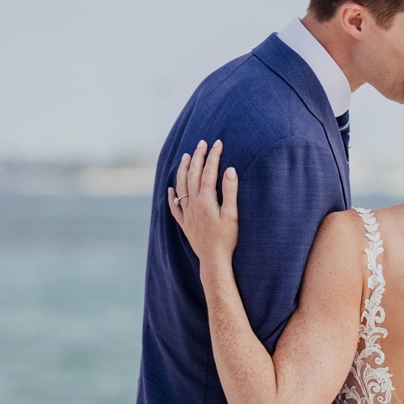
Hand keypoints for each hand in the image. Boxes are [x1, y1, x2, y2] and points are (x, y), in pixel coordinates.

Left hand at [167, 139, 238, 266]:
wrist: (213, 260)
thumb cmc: (226, 238)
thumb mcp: (232, 214)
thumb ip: (230, 191)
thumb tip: (230, 170)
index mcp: (206, 200)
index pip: (209, 172)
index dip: (213, 156)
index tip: (218, 142)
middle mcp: (193, 205)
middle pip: (193, 175)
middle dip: (197, 157)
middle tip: (202, 143)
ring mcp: (187, 214)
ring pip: (181, 187)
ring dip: (183, 170)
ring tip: (185, 157)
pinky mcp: (185, 224)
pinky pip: (174, 207)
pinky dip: (171, 196)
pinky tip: (170, 188)